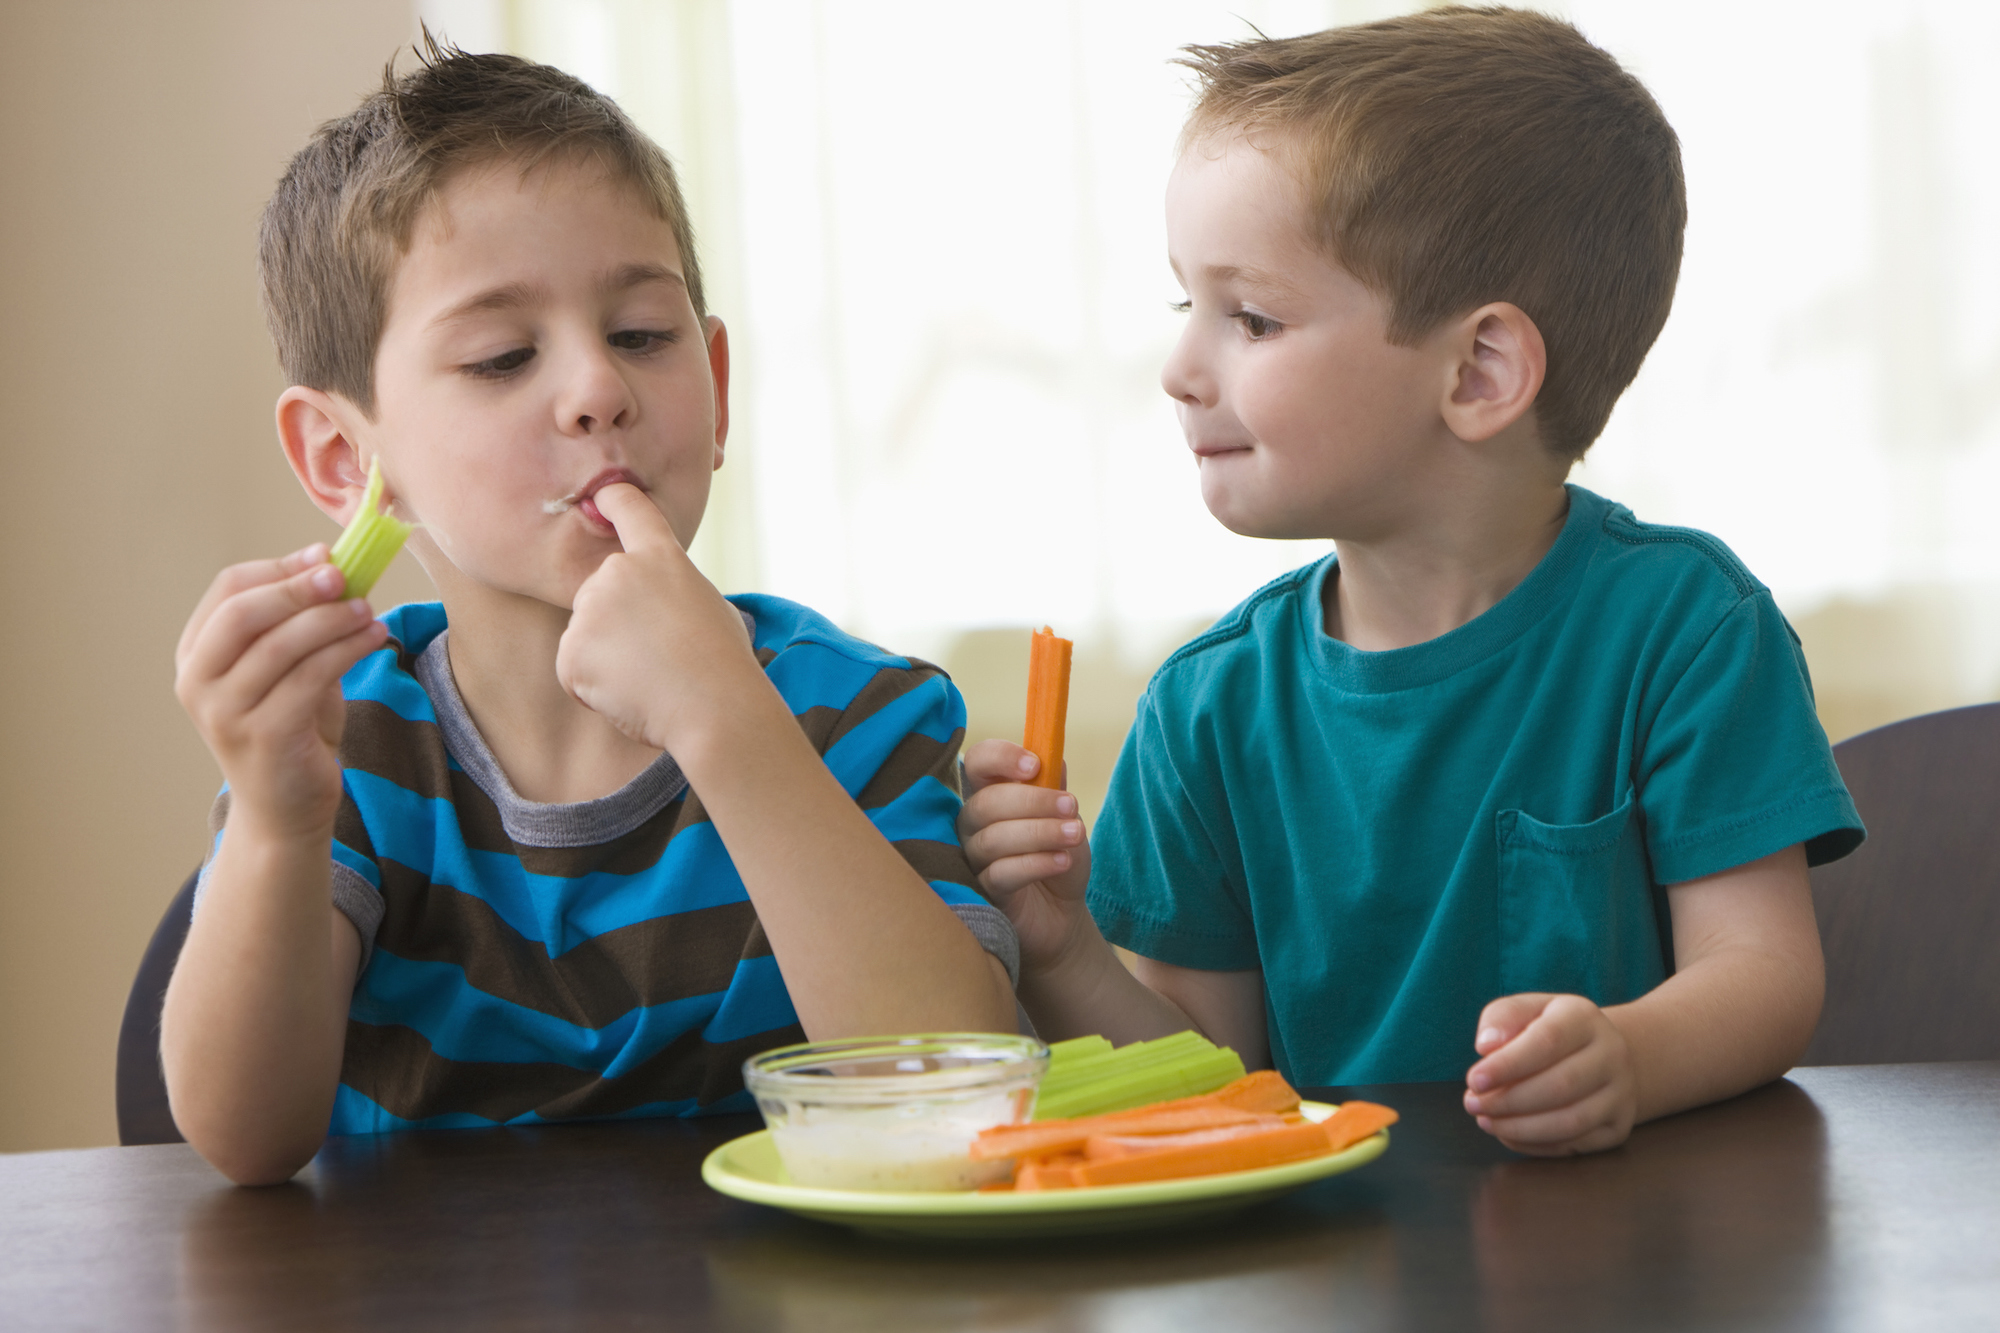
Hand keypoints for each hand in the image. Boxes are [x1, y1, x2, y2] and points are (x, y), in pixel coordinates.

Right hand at [174, 544, 387, 837]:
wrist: (287, 808)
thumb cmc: (291, 729)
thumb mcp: (289, 667)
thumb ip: (298, 621)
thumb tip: (330, 561)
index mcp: (196, 655)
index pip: (228, 590)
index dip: (279, 568)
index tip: (326, 556)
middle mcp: (198, 682)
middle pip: (243, 613)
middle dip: (298, 588)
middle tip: (345, 576)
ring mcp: (225, 713)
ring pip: (280, 645)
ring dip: (331, 619)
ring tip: (369, 609)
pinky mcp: (264, 737)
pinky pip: (309, 678)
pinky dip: (346, 651)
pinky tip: (374, 637)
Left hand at [555, 482, 760, 753]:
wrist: (714, 708)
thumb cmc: (724, 664)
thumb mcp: (708, 606)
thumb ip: (672, 590)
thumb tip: (657, 603)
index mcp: (661, 557)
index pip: (629, 510)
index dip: (614, 500)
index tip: (604, 496)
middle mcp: (619, 572)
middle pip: (601, 593)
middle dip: (616, 622)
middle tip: (657, 655)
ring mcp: (591, 610)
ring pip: (586, 634)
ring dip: (606, 659)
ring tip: (649, 678)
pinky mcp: (572, 650)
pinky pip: (573, 669)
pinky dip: (593, 688)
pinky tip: (629, 694)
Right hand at [956, 738, 1091, 972]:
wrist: (1062, 913)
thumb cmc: (1057, 857)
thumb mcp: (1064, 819)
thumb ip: (1055, 789)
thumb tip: (1051, 758)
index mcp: (990, 794)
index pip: (978, 763)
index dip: (1000, 757)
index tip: (1034, 766)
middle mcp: (972, 824)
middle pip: (984, 802)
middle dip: (1032, 801)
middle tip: (1070, 806)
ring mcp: (973, 859)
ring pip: (992, 839)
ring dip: (1039, 833)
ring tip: (1074, 835)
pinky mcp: (982, 892)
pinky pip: (1000, 873)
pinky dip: (1035, 863)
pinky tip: (1062, 862)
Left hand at [1463, 993, 1637, 1154]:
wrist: (1603, 1054)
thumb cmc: (1551, 1031)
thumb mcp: (1526, 1010)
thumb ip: (1502, 1018)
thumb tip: (1486, 1045)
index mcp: (1585, 1018)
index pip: (1547, 1041)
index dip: (1507, 1065)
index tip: (1474, 1079)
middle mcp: (1612, 1055)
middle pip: (1560, 1085)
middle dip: (1508, 1100)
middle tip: (1473, 1104)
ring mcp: (1621, 1093)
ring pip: (1570, 1121)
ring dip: (1520, 1128)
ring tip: (1486, 1121)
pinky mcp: (1618, 1126)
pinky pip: (1576, 1144)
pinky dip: (1535, 1144)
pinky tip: (1508, 1134)